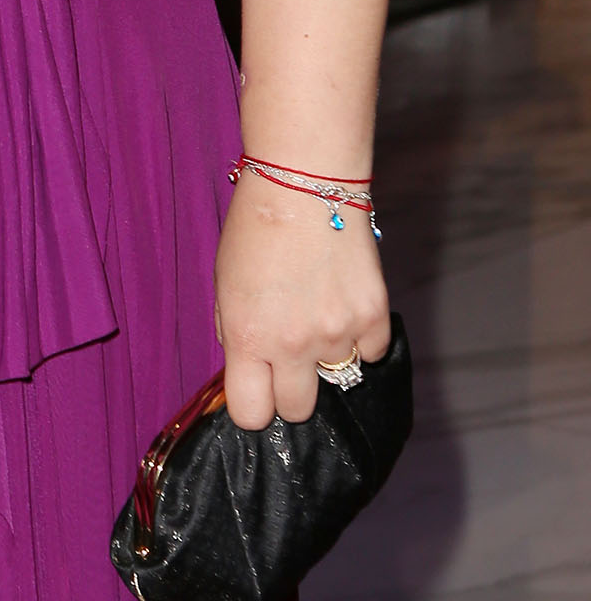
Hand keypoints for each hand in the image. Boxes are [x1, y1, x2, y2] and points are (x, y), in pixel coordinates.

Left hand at [214, 173, 390, 430]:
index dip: (254, 407)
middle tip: (289, 359)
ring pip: (338, 378)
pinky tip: (344, 304)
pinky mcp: (375, 315)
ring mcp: (338, 333)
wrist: (303, 186)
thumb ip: (237, 337)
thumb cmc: (255, 233)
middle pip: (297, 409)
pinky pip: (372, 351)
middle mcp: (293, 345)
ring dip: (328, 357)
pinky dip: (361, 337)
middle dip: (291, 391)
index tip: (257, 393)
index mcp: (247, 340)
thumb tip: (250, 374)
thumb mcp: (225, 290)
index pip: (251, 415)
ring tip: (317, 315)